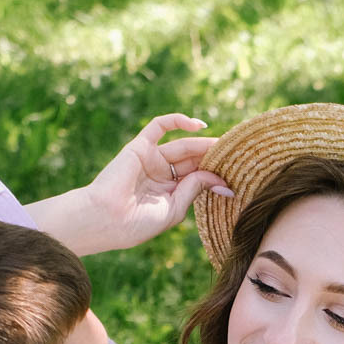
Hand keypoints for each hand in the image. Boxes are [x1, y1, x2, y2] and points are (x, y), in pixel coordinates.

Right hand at [27, 112, 232, 256]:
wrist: (106, 219)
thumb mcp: (174, 209)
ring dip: (203, 143)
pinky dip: (178, 120)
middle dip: (213, 157)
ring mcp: (151, 159)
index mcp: (169, 193)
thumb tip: (221, 179)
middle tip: (237, 154)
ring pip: (183, 145)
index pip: (198, 178)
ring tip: (225, 144)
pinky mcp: (140, 146)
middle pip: (194, 160)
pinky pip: (159, 126)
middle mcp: (161, 175)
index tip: (235, 182)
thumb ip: (195, 188)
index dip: (215, 176)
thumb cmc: (136, 224)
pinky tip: (199, 125)